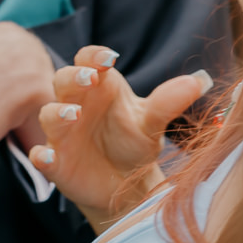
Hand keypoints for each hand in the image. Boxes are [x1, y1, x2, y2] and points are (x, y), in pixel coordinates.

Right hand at [27, 45, 211, 231]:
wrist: (127, 187)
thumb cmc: (135, 144)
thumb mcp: (153, 123)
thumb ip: (169, 102)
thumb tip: (200, 81)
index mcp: (100, 87)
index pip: (88, 60)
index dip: (93, 55)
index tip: (108, 58)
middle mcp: (77, 105)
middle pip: (63, 80)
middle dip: (72, 77)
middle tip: (89, 78)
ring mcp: (64, 134)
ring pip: (50, 114)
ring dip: (58, 112)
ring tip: (74, 115)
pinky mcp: (57, 162)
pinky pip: (42, 155)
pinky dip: (42, 155)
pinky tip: (47, 157)